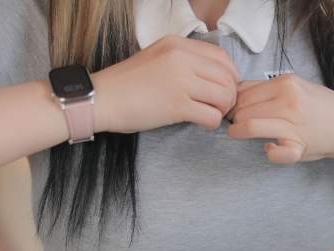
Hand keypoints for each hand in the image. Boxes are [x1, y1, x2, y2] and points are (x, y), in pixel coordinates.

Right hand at [91, 35, 239, 133]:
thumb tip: (209, 76)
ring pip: (224, 96)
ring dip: (223, 109)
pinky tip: (202, 123)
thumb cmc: (127, 84)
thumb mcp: (157, 58)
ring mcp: (180, 81)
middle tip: (221, 107)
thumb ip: (183, 61)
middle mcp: (182, 58)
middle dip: (230, 96)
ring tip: (211, 114)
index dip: (230, 76)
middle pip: (227, 77)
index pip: (222, 57)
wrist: (103, 99)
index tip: (225, 89)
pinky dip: (212, 122)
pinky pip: (212, 116)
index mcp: (178, 44)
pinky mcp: (177, 105)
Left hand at [226, 73, 333, 163]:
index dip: (232, 102)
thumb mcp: (294, 87)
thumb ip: (268, 88)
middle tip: (233, 123)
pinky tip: (270, 148)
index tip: (231, 109)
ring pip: (250, 127)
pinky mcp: (298, 147)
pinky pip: (273, 153)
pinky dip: (268, 152)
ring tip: (238, 134)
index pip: (244, 92)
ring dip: (238, 132)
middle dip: (233, 118)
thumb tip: (236, 91)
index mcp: (286, 83)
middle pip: (242, 109)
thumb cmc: (319, 107)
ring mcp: (293, 125)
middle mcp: (289, 101)